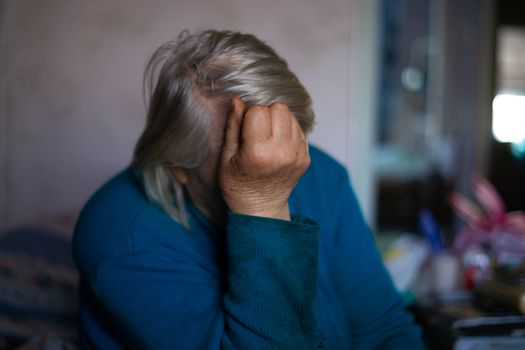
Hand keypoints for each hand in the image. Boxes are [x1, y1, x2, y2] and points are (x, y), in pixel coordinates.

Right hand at [219, 97, 309, 220]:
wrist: (260, 210)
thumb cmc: (238, 185)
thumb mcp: (226, 157)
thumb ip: (233, 126)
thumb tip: (237, 100)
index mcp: (258, 153)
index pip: (259, 110)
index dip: (249, 115)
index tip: (244, 130)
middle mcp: (281, 153)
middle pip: (279, 109)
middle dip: (266, 114)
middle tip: (257, 131)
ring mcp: (297, 156)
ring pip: (291, 116)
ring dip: (278, 120)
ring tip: (267, 137)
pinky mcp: (306, 158)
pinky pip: (299, 129)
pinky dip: (287, 131)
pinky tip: (277, 145)